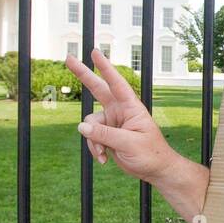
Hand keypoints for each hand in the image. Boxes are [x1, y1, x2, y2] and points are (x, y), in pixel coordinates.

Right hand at [64, 49, 209, 219]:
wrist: (154, 170)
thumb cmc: (150, 154)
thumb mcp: (128, 144)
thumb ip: (105, 135)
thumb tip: (81, 127)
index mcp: (131, 107)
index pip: (116, 84)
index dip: (105, 68)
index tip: (94, 52)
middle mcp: (120, 110)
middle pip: (97, 89)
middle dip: (83, 74)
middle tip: (68, 58)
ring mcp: (112, 121)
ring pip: (90, 123)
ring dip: (93, 140)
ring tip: (105, 153)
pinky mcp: (106, 134)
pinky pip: (91, 136)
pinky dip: (95, 148)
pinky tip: (104, 159)